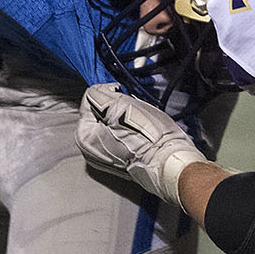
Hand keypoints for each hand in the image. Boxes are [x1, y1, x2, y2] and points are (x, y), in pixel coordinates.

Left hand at [78, 83, 207, 207]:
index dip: (107, 92)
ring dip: (124, 117)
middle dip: (114, 106)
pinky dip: (130, 129)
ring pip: (111, 122)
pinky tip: (141, 132)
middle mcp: (90, 150)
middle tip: (133, 111)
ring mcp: (105, 156)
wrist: (169, 161)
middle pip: (99, 113)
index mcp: (84, 137)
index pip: (89, 100)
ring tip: (139, 122)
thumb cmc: (148, 137)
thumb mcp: (120, 106)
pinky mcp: (121, 159)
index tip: (122, 94)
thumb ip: (100, 95)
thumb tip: (96, 93)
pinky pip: (121, 134)